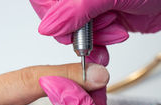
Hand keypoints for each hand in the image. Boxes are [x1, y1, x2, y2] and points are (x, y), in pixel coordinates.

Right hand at [30, 0, 160, 62]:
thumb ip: (77, 9)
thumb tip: (48, 27)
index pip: (45, 2)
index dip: (55, 16)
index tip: (71, 28)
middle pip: (59, 19)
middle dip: (81, 31)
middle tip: (102, 30)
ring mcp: (91, 7)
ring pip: (75, 33)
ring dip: (94, 40)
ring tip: (116, 32)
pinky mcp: (103, 21)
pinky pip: (91, 40)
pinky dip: (101, 45)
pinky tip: (115, 37)